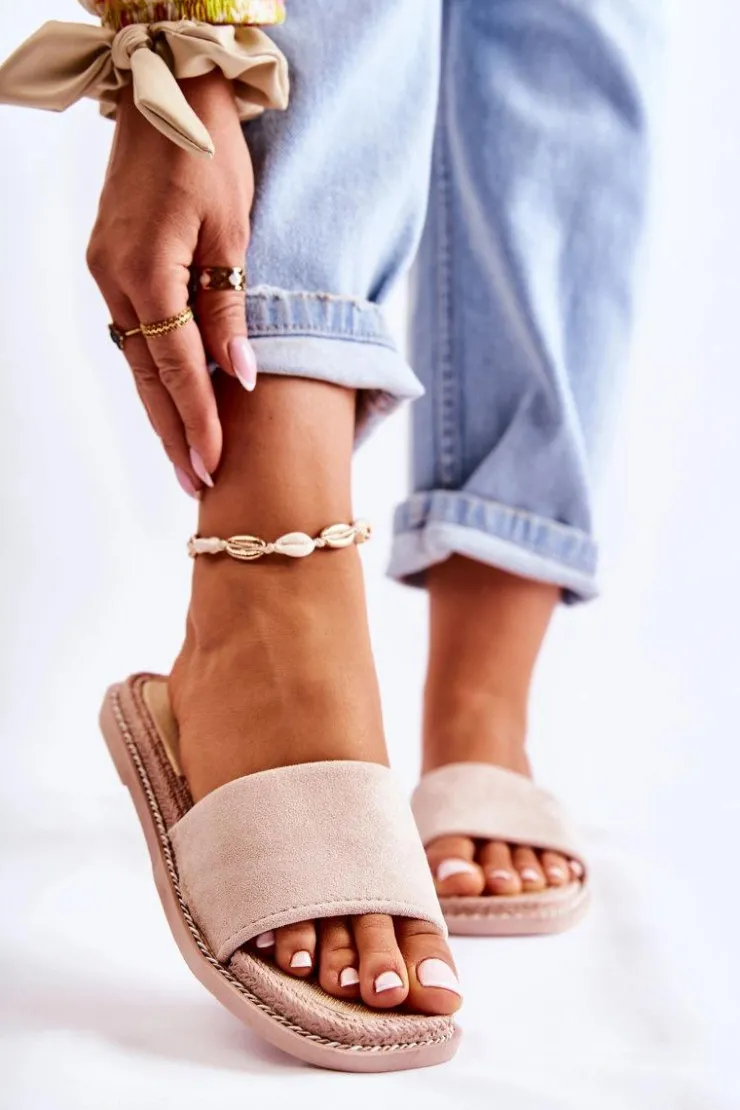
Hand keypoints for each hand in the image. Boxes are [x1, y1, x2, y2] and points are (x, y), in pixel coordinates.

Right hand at [87, 72, 256, 495]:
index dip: (198, 422)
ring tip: (185, 457)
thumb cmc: (208, 153)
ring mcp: (106, 272)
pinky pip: (133, 333)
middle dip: (174, 433)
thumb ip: (228, 309)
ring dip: (161, 409)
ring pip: (136, 360)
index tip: (212, 468)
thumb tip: (238, 376)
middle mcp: (115, 280)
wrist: (166, 93)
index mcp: (146, 272)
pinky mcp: (110, 264)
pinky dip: (153, 371)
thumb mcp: (232, 231)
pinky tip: (169, 399)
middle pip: (148, 377)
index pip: (177, 368)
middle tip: (196, 486)